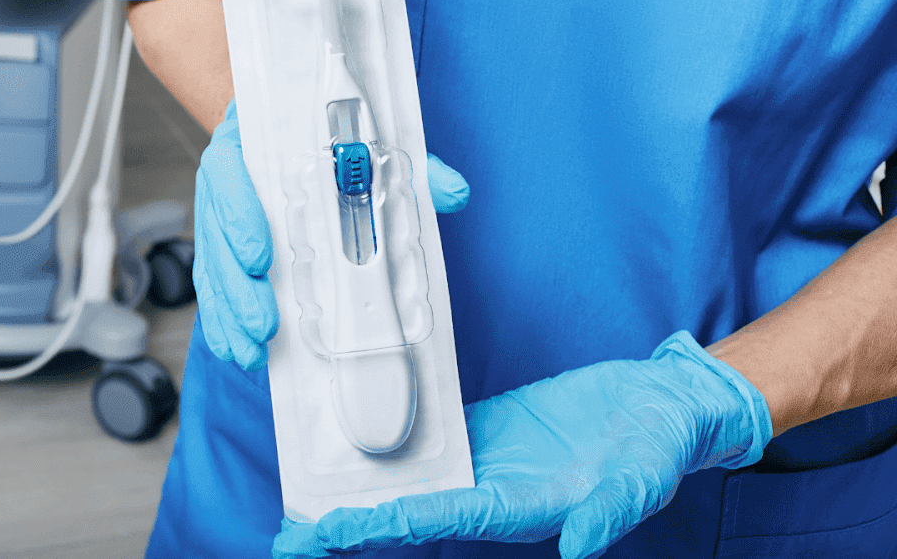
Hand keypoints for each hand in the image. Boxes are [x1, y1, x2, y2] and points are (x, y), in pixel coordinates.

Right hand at [193, 99, 470, 370]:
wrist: (287, 119)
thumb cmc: (325, 135)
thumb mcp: (366, 140)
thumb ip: (407, 162)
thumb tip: (452, 192)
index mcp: (249, 143)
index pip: (228, 174)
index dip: (239, 216)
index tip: (262, 257)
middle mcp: (226, 177)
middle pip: (214, 232)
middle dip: (236, 285)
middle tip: (265, 325)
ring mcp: (219, 213)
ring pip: (210, 263)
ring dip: (227, 311)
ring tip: (250, 352)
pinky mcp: (221, 242)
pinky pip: (211, 281)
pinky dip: (220, 318)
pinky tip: (233, 348)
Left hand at [273, 332, 772, 558]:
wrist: (664, 406)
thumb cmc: (658, 447)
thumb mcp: (642, 479)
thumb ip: (611, 514)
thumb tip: (580, 547)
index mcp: (517, 507)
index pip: (433, 519)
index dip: (380, 526)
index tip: (327, 531)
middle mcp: (490, 489)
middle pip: (404, 512)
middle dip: (348, 529)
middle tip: (285, 535)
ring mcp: (483, 458)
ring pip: (406, 478)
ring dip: (358, 490)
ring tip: (299, 499)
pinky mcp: (484, 424)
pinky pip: (425, 433)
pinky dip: (388, 439)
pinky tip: (348, 437)